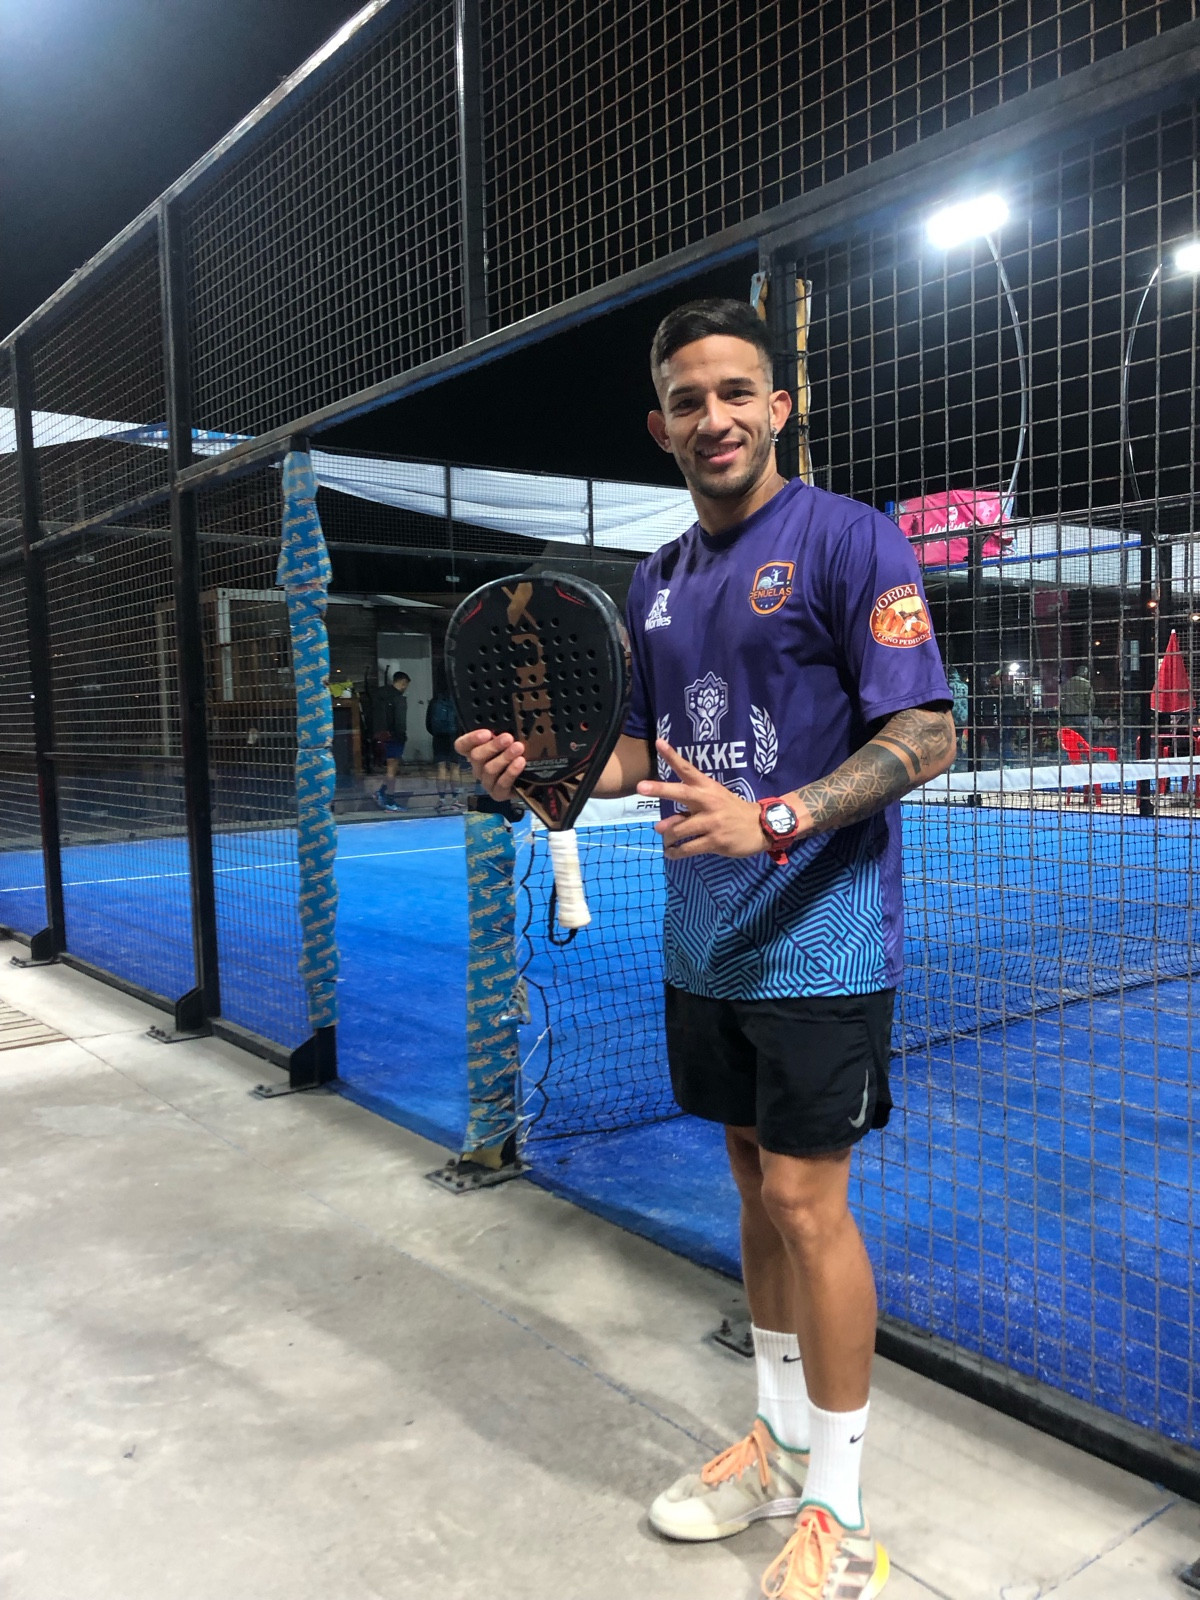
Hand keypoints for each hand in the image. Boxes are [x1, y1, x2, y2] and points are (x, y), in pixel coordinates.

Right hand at [455, 728, 525, 800]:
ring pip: (489, 769)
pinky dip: (511, 772)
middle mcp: (478, 767)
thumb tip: (505, 726)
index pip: (462, 745)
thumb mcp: (508, 741)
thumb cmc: (516, 754)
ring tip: (518, 748)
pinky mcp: (498, 794)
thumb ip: (501, 734)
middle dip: (493, 746)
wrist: (531, 779)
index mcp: (475, 751)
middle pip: (476, 756)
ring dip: (504, 757)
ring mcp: (487, 782)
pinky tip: (520, 762)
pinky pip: (501, 784)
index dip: (471, 739)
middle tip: (508, 738)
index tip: (486, 733)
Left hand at [636, 740, 767, 858]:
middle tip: (640, 786)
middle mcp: (708, 801)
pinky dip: (676, 852)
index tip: (659, 742)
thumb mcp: (713, 802)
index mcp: (707, 788)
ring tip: (666, 842)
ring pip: (679, 829)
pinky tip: (671, 853)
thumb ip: (687, 811)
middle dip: (660, 789)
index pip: (687, 769)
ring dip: (667, 837)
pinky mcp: (715, 841)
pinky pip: (688, 848)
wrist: (761, 826)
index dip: (672, 756)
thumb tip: (662, 826)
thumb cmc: (731, 811)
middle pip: (681, 793)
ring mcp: (712, 822)